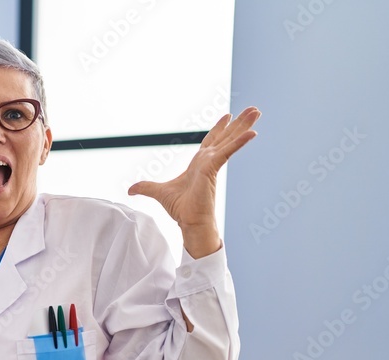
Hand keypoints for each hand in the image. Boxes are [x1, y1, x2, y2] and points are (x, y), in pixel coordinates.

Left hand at [129, 106, 261, 256]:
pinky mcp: (213, 169)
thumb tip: (130, 190)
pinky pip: (228, 152)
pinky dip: (239, 142)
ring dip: (244, 126)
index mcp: (199, 164)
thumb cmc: (180, 209)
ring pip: (230, 140)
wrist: (189, 221)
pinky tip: (252, 133)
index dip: (219, 129)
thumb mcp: (158, 192)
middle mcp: (208, 161)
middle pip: (225, 137)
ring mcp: (212, 164)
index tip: (228, 116)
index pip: (211, 141)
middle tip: (253, 109)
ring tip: (257, 112)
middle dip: (239, 123)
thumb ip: (145, 187)